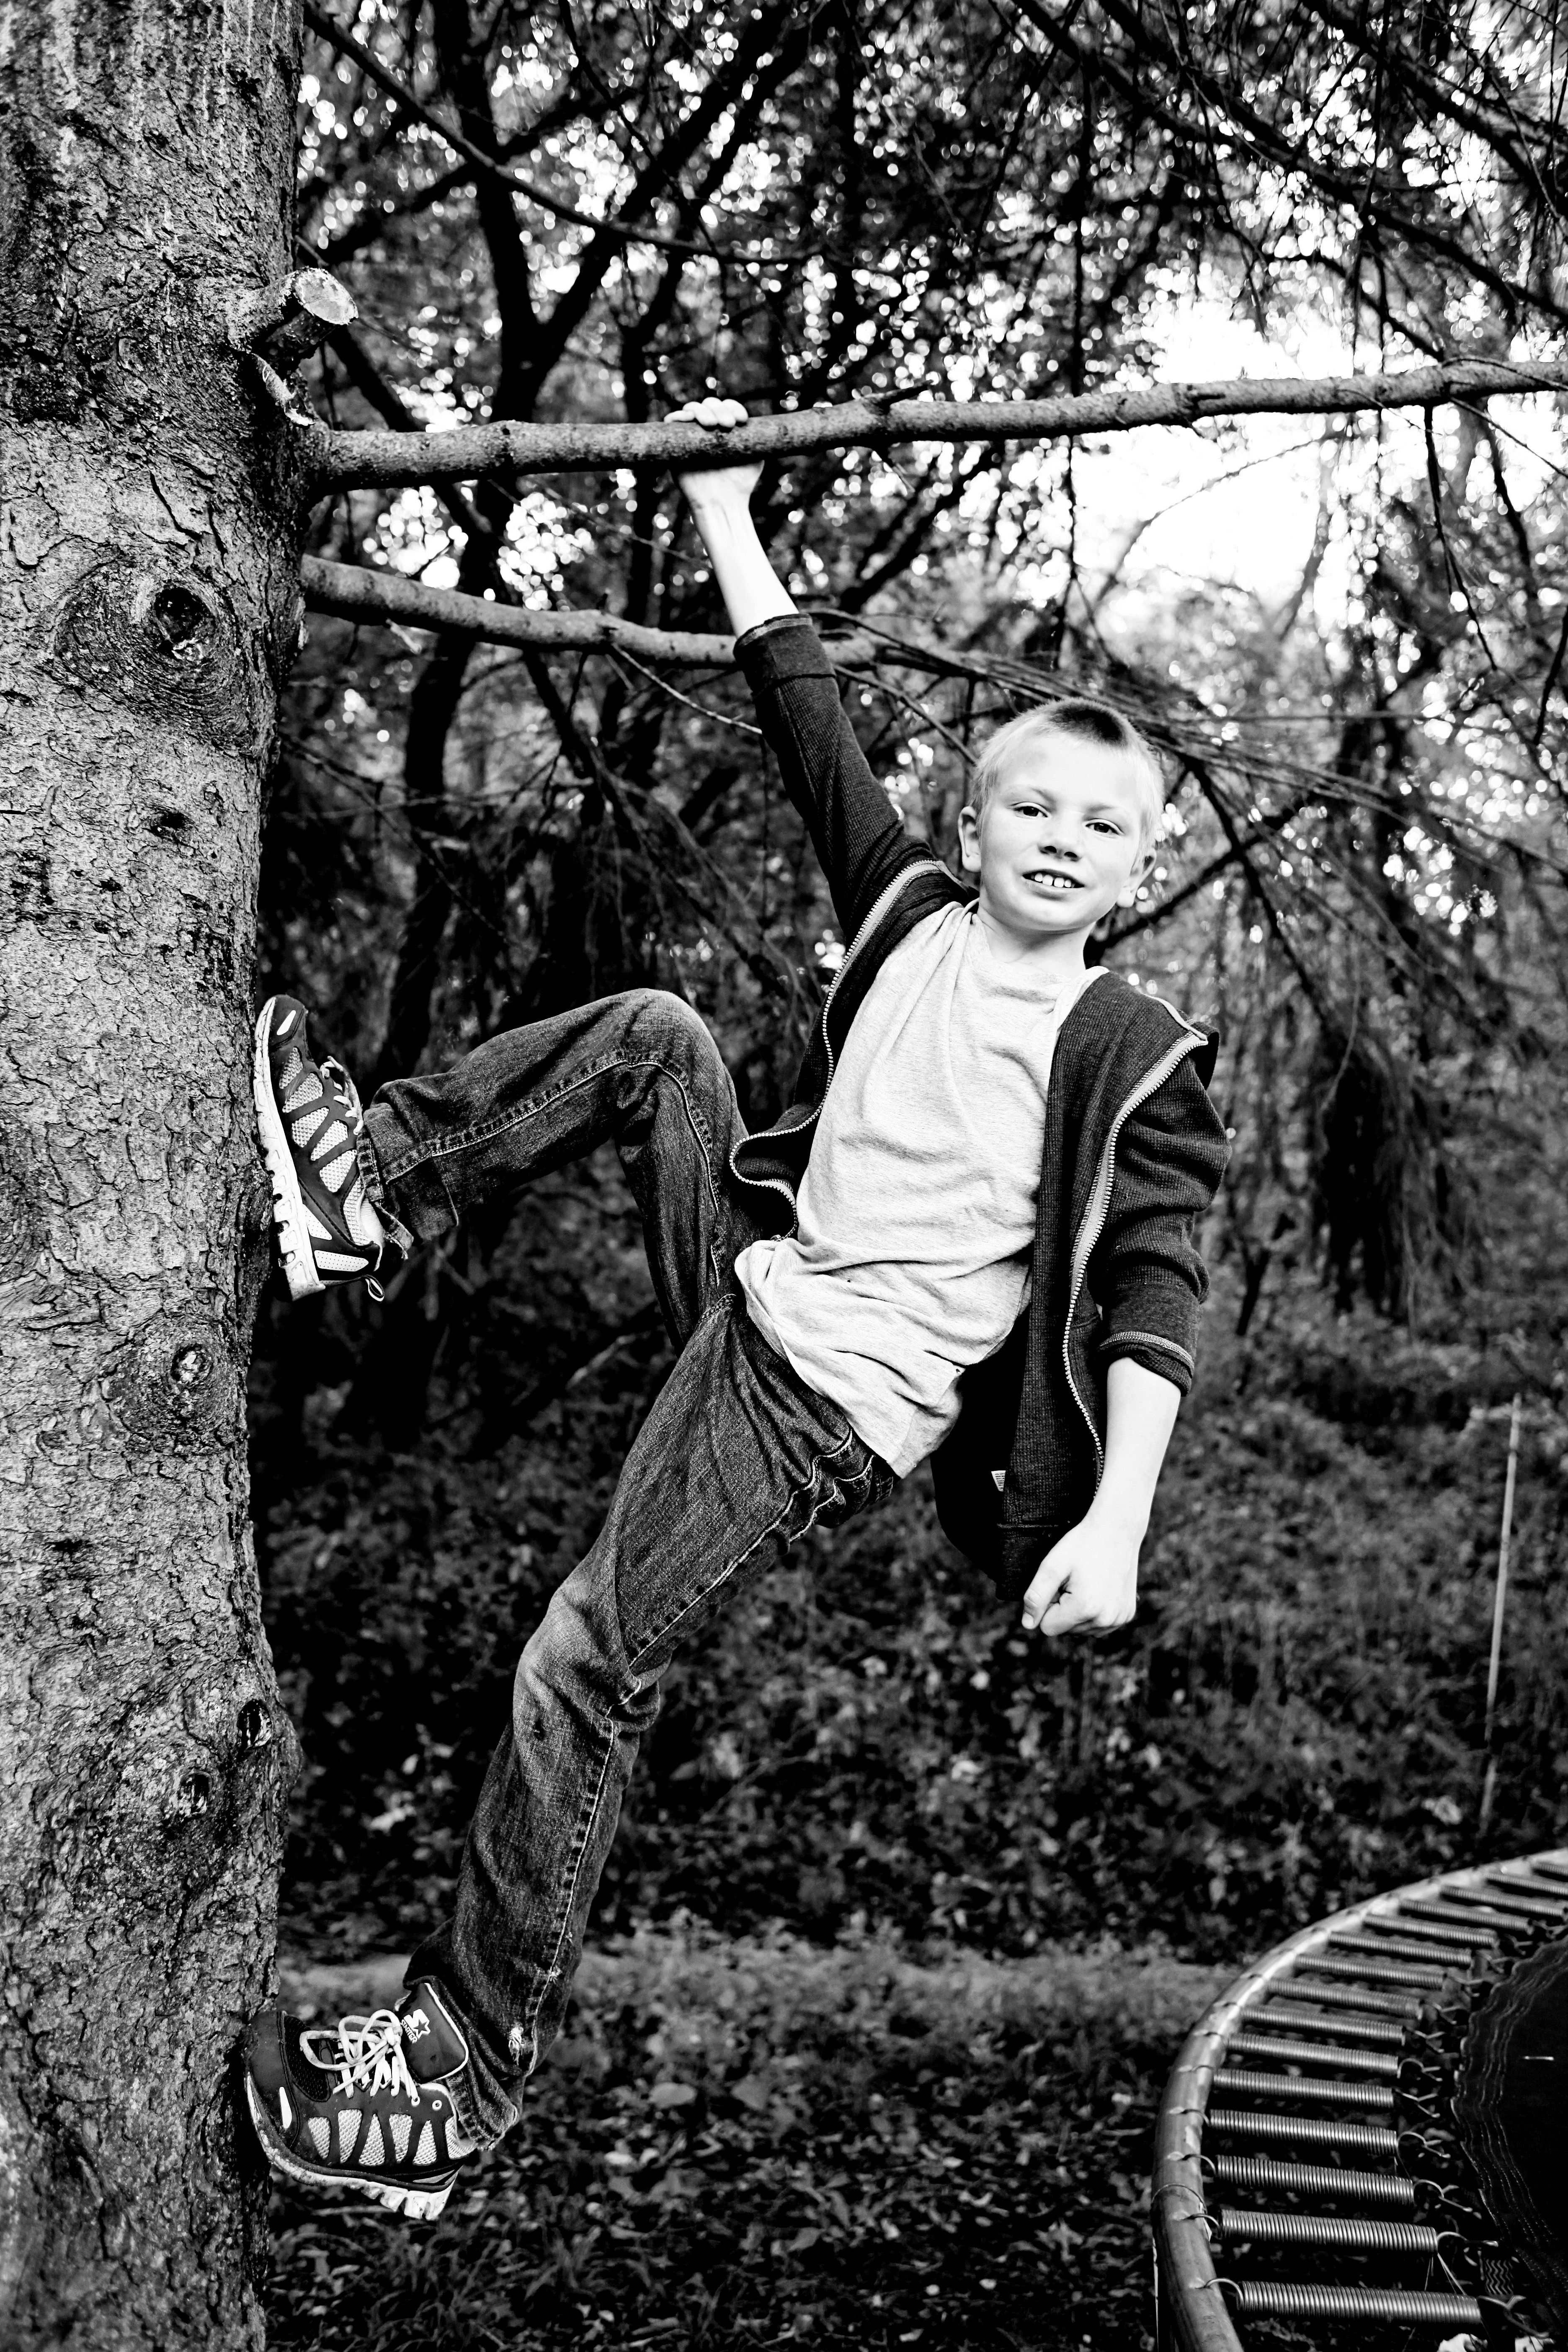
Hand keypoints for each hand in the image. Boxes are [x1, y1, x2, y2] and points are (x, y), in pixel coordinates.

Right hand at [669, 396, 761, 512]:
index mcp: (726, 428)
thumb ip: (756, 438)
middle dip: (719, 410)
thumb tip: (755, 422)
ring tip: (711, 425)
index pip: (727, 407)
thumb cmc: (741, 484)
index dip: (733, 408)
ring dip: (701, 411)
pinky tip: (687, 419)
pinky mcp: (674, 444)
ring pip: (691, 409)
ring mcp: (690, 435)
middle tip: (727, 425)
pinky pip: (672, 421)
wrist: (722, 503)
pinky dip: (677, 415)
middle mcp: (708, 429)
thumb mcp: (756, 458)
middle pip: (709, 404)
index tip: (741, 420)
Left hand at [1021, 1510, 1141, 1638]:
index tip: (1059, 1584)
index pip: (1047, 1627)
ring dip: (1078, 1611)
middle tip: (1074, 1581)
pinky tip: (1099, 1589)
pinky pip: (1099, 1625)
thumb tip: (1028, 1624)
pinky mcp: (1126, 1615)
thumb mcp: (1052, 1565)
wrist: (1117, 1530)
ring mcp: (1118, 1619)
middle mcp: (1104, 1620)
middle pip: (1066, 1630)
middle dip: (1063, 1609)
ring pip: (1082, 1629)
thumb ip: (1036, 1597)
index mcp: (1084, 1609)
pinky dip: (1094, 1612)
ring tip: (1087, 1583)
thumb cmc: (1082, 1544)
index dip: (1047, 1606)